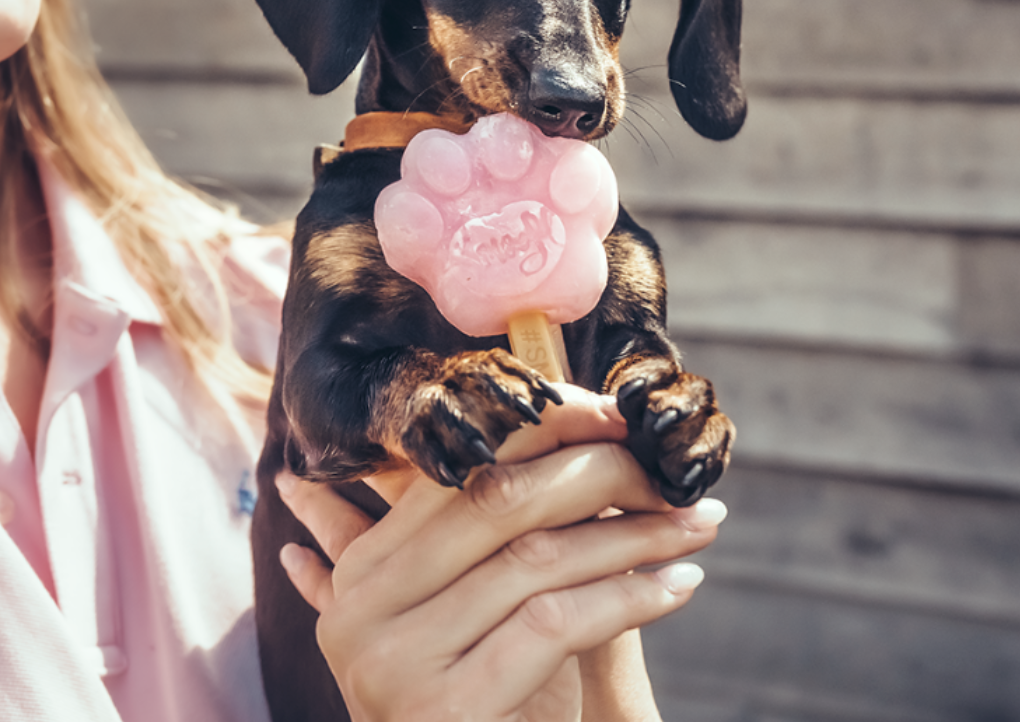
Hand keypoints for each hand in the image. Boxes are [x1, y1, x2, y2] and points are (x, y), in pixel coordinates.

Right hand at [277, 386, 724, 721]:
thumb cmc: (498, 700)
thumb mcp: (490, 606)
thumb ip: (510, 534)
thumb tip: (593, 440)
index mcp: (370, 562)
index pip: (464, 462)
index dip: (549, 427)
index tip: (621, 421)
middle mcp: (366, 602)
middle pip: (499, 498)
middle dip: (601, 473)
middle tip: (670, 475)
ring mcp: (394, 658)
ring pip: (535, 558)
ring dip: (634, 536)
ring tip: (695, 524)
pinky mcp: (443, 709)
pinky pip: (553, 624)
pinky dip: (628, 598)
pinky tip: (678, 585)